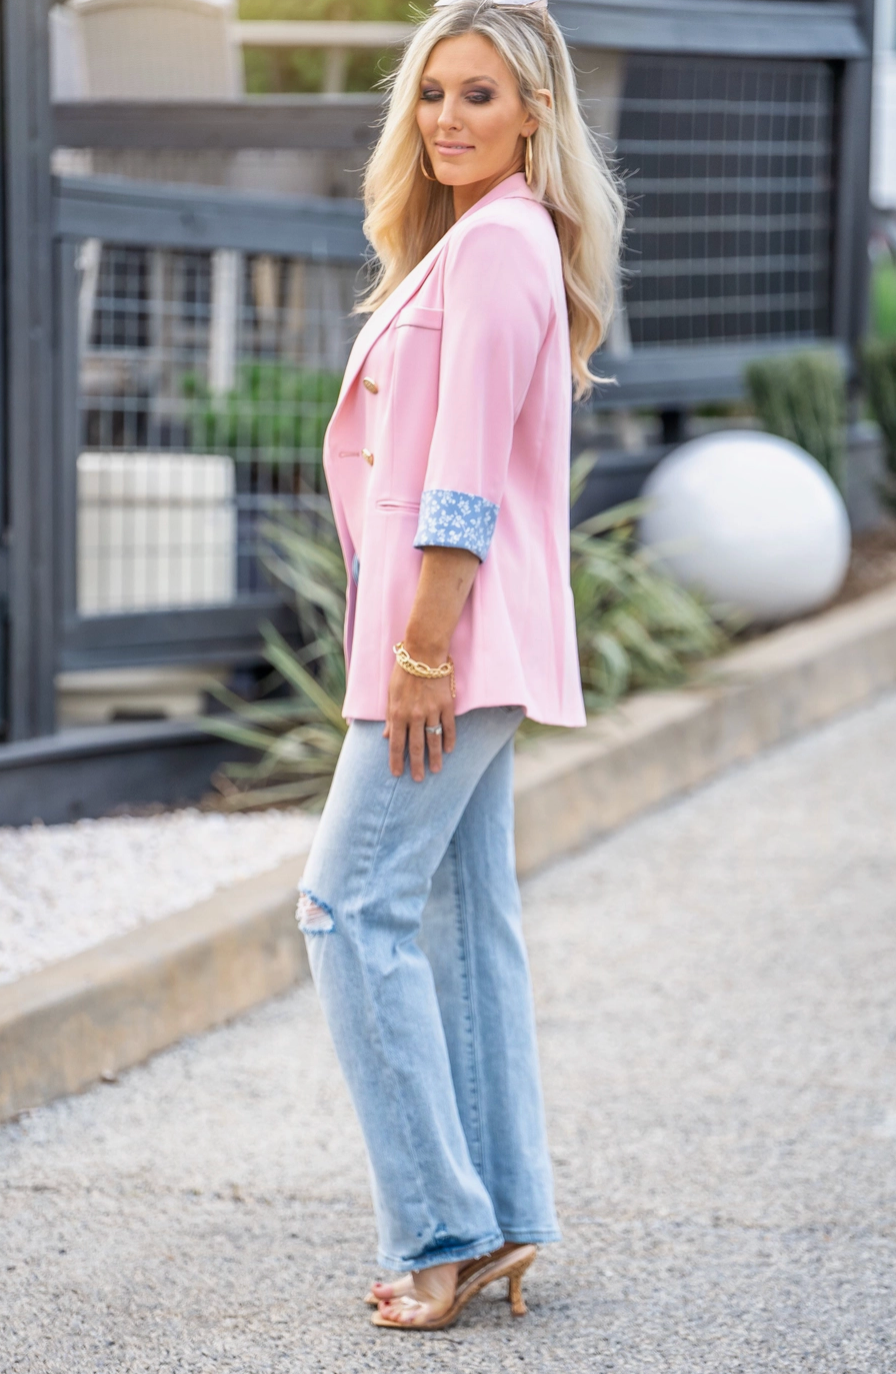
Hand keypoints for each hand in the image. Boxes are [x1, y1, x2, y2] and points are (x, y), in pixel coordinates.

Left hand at [384, 659, 455, 781]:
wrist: (424, 653)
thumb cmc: (404, 672)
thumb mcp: (391, 694)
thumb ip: (390, 717)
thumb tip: (387, 736)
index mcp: (398, 713)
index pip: (397, 744)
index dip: (396, 761)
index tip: (397, 774)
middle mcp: (415, 715)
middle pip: (415, 746)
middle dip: (416, 765)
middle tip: (419, 779)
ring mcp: (432, 711)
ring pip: (433, 740)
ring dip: (435, 757)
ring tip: (436, 770)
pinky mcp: (446, 705)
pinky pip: (448, 727)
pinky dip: (449, 739)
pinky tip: (448, 750)